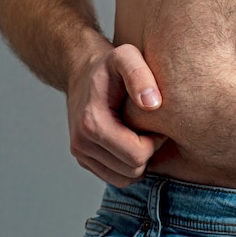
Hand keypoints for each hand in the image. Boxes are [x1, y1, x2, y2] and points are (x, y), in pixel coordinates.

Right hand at [67, 43, 167, 186]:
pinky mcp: (84, 159)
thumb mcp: (126, 57)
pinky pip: (116, 178)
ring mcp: (81, 153)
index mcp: (92, 123)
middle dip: (148, 152)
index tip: (155, 123)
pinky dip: (129, 167)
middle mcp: (81, 143)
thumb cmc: (110, 64)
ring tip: (141, 135)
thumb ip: (139, 74)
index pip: (137, 156)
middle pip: (132, 171)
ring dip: (139, 161)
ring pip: (125, 179)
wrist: (84, 71)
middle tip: (151, 129)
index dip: (154, 142)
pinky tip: (132, 143)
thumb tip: (153, 104)